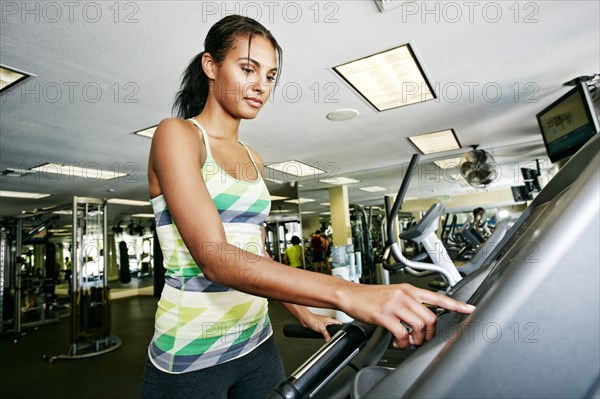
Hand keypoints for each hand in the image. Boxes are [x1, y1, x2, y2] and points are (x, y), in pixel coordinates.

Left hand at [298, 311, 342, 341]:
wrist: (305, 319)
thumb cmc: (312, 319)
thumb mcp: (322, 329)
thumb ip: (326, 335)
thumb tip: (329, 340)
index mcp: (329, 319)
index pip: (338, 322)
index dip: (341, 325)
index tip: (345, 328)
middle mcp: (326, 320)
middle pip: (334, 325)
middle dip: (336, 329)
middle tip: (338, 333)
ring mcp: (322, 322)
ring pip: (328, 327)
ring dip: (329, 331)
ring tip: (330, 335)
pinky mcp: (318, 325)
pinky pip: (323, 329)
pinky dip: (324, 332)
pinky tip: (323, 335)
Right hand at [339, 283, 474, 348]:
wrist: (351, 295)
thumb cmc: (372, 297)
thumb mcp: (394, 294)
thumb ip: (410, 302)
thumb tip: (423, 317)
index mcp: (409, 289)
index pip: (438, 297)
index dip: (456, 304)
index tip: (470, 310)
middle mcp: (404, 295)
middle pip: (431, 317)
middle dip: (430, 334)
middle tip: (422, 339)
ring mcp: (394, 304)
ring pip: (419, 326)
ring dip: (417, 339)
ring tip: (409, 341)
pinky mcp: (384, 315)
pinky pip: (402, 333)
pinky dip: (403, 341)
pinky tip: (397, 340)